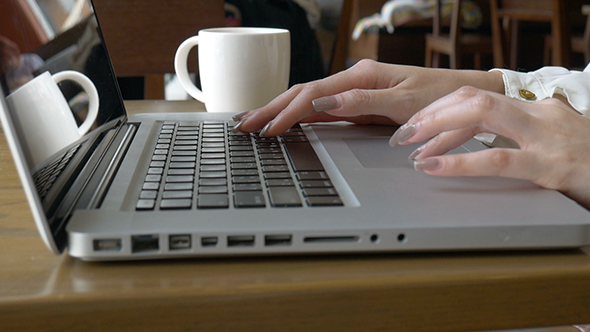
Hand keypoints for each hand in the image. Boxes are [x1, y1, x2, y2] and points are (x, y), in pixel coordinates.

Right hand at [234, 60, 504, 135]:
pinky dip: (300, 115)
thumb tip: (324, 103)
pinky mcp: (360, 101)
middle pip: (303, 93)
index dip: (286, 112)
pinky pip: (323, 107)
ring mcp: (356, 90)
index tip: (266, 128)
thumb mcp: (404, 101)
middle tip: (245, 124)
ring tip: (256, 122)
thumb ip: (362, 101)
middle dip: (272, 108)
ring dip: (281, 110)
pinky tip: (287, 122)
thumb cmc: (441, 97)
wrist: (466, 94)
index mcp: (361, 76)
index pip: (313, 95)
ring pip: (309, 99)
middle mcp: (354, 80)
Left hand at [390, 86, 589, 208]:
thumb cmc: (588, 161)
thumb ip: (518, 134)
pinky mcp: (552, 166)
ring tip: (411, 145)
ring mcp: (546, 138)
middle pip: (473, 98)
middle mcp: (538, 116)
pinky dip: (460, 162)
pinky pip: (497, 159)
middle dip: (432, 112)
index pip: (479, 100)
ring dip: (438, 127)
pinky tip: (434, 167)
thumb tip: (474, 140)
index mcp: (536, 110)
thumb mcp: (552, 140)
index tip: (418, 126)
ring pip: (481, 114)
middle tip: (404, 132)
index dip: (442, 110)